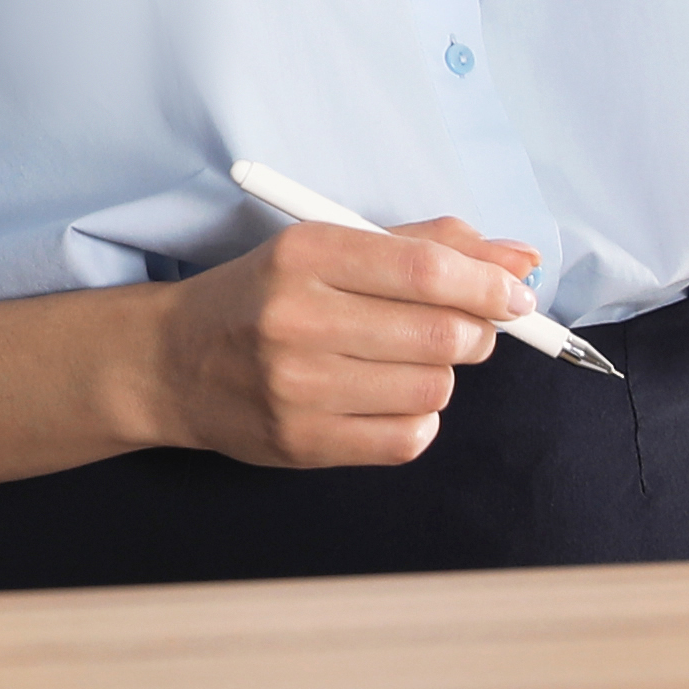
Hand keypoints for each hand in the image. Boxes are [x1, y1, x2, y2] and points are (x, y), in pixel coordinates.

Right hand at [142, 220, 545, 468]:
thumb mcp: (326, 250)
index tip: (514, 294)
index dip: (488, 284)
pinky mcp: (301, 441)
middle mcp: (295, 319)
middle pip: (440, 333)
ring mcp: (295, 387)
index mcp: (303, 256)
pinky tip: (389, 400)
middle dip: (475, 332)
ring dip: (441, 376)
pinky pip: (407, 438)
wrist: (167, 363)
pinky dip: (417, 420)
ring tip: (409, 363)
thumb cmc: (261, 300)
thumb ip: (423, 247)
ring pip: (432, 389)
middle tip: (464, 329)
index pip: (426, 269)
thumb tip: (520, 260)